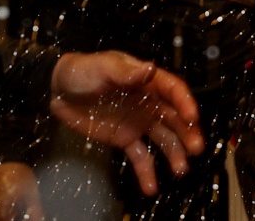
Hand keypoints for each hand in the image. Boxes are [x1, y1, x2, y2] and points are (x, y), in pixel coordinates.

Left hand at [49, 51, 203, 195]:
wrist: (58, 91)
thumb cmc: (82, 71)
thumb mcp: (103, 67)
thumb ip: (126, 72)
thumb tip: (150, 69)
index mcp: (146, 81)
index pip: (173, 90)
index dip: (185, 102)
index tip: (192, 117)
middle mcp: (148, 102)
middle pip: (174, 118)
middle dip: (187, 133)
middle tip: (196, 149)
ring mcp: (138, 122)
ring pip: (163, 139)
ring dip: (174, 154)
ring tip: (180, 170)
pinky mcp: (125, 139)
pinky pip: (140, 156)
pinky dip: (146, 172)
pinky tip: (151, 188)